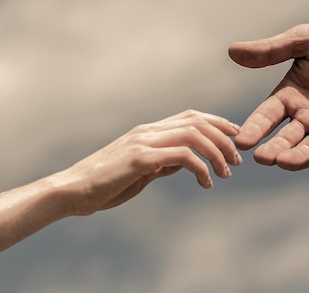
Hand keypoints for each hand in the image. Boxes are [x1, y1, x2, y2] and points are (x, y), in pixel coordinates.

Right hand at [56, 110, 240, 215]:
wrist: (71, 191)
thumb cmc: (104, 185)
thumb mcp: (140, 172)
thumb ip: (162, 163)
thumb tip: (186, 162)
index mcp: (148, 131)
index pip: (191, 116)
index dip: (218, 122)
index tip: (235, 136)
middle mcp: (148, 130)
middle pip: (198, 122)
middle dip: (224, 138)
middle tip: (237, 160)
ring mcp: (143, 141)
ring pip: (194, 135)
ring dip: (217, 152)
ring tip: (226, 173)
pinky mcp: (140, 158)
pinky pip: (182, 156)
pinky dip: (201, 168)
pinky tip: (206, 183)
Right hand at [228, 22, 308, 170]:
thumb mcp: (304, 41)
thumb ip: (272, 50)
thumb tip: (232, 51)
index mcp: (291, 96)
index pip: (267, 116)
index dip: (255, 128)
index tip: (242, 141)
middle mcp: (307, 117)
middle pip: (286, 139)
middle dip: (274, 150)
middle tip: (263, 158)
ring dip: (298, 157)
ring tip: (286, 160)